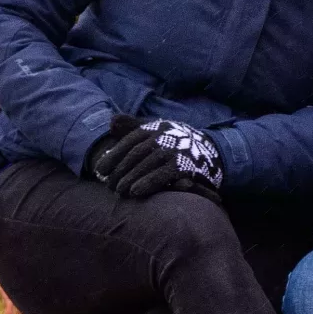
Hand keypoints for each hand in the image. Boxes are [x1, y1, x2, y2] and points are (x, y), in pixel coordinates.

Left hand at [86, 115, 222, 198]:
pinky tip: (135, 192)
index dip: (114, 154)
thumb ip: (133, 126)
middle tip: (108, 186)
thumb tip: (110, 122)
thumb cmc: (175, 143)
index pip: (130, 140)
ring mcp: (175, 150)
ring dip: (130, 178)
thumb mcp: (156, 131)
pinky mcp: (185, 166)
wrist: (211, 152)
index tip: (100, 169)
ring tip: (118, 191)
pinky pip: (163, 175)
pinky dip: (148, 183)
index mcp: (155, 127)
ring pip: (146, 164)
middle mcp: (164, 136)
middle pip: (135, 154)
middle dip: (120, 170)